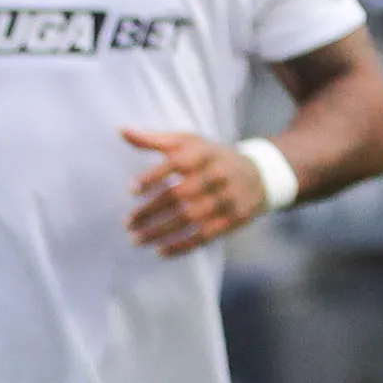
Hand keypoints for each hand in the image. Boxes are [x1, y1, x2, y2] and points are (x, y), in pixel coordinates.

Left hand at [122, 127, 268, 254]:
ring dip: (160, 231)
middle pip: (179, 195)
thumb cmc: (212, 156)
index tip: (131, 190)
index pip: (176, 164)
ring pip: (189, 218)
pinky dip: (181, 246)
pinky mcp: (234, 219)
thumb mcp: (189, 142)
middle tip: (127, 223)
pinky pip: (205, 236)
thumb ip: (155, 139)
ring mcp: (227, 199)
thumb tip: (121, 131)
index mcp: (203, 153)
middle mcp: (216, 175)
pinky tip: (161, 251)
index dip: (153, 177)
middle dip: (150, 211)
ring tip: (137, 239)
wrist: (260, 174)